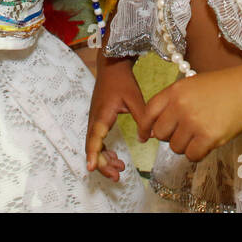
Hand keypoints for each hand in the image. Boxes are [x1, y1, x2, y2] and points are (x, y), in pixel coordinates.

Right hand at [86, 59, 145, 179]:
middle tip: (117, 176)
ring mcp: (94, 120)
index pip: (95, 139)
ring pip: (94, 145)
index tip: (92, 168)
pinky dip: (105, 151)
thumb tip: (149, 138)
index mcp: (102, 116)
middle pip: (92, 147)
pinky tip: (115, 157)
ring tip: (120, 170)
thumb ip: (142, 119)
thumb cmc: (122, 81)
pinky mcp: (98, 120)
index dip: (94, 155)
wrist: (112, 66)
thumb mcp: (134, 99)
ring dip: (104, 159)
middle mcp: (94, 120)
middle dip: (102, 164)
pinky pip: (97, 140)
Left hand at [137, 67, 241, 161]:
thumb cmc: (221, 87)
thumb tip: (154, 129)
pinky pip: (192, 155)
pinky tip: (207, 143)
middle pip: (160, 134)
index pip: (149, 113)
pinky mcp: (208, 137)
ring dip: (186, 145)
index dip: (144, 127)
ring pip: (176, 147)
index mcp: (174, 91)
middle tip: (185, 132)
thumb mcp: (191, 86)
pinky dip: (198, 153)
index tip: (144, 136)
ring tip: (200, 133)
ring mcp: (193, 122)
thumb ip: (172, 102)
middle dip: (170, 136)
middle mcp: (180, 106)